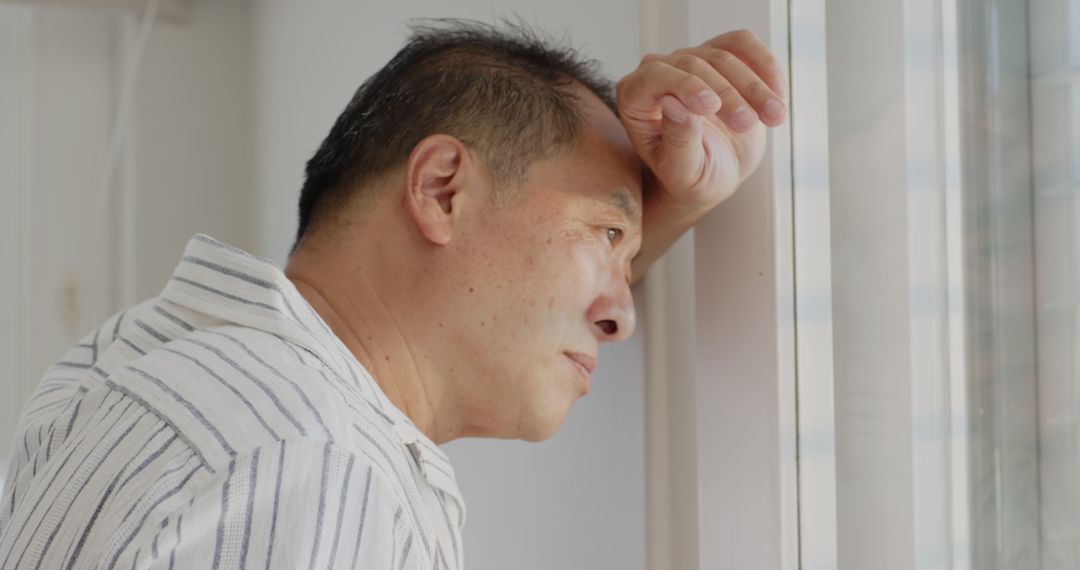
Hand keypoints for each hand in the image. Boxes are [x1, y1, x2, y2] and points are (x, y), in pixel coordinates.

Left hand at [619, 29, 787, 282]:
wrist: (715, 173)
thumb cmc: (691, 177)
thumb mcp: (683, 171)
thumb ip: (677, 140)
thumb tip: (672, 103)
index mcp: (635, 99)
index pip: (654, 77)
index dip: (683, 87)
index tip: (712, 108)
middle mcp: (658, 73)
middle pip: (693, 65)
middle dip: (726, 94)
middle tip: (747, 124)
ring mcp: (690, 60)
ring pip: (723, 55)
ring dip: (753, 86)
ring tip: (775, 116)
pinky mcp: (721, 54)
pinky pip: (743, 44)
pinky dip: (765, 65)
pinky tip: (778, 94)